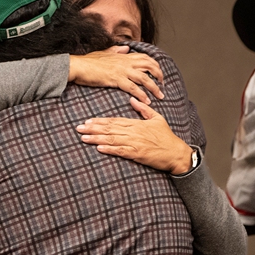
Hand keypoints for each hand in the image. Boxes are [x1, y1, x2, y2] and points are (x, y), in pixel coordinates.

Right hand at [69, 46, 163, 103]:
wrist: (78, 66)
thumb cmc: (89, 61)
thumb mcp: (104, 52)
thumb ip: (117, 50)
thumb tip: (126, 48)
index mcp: (123, 56)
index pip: (145, 58)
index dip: (154, 65)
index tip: (158, 73)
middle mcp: (126, 62)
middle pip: (149, 66)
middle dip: (159, 75)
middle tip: (162, 85)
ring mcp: (122, 70)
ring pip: (144, 78)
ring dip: (154, 87)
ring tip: (160, 95)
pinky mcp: (116, 79)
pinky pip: (133, 88)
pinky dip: (141, 95)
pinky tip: (146, 101)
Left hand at [75, 97, 193, 173]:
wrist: (176, 153)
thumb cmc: (166, 137)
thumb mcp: (157, 118)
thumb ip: (143, 109)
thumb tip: (132, 100)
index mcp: (136, 123)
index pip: (114, 120)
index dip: (100, 121)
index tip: (88, 121)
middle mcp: (134, 132)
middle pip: (109, 129)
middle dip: (93, 128)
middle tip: (79, 128)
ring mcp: (135, 143)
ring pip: (112, 139)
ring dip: (96, 138)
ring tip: (84, 137)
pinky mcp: (137, 154)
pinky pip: (120, 151)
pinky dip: (109, 149)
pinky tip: (99, 148)